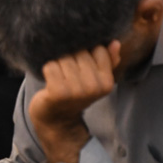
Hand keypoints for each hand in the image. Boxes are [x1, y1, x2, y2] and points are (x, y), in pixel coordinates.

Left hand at [28, 41, 120, 162]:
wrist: (56, 119)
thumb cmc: (75, 93)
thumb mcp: (95, 79)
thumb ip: (107, 61)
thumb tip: (115, 43)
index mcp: (107, 82)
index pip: (98, 49)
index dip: (86, 53)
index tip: (81, 66)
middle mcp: (94, 87)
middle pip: (80, 52)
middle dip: (70, 57)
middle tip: (68, 73)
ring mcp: (76, 90)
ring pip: (64, 57)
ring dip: (58, 64)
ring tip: (60, 77)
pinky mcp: (58, 91)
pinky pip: (50, 66)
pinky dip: (47, 70)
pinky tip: (50, 81)